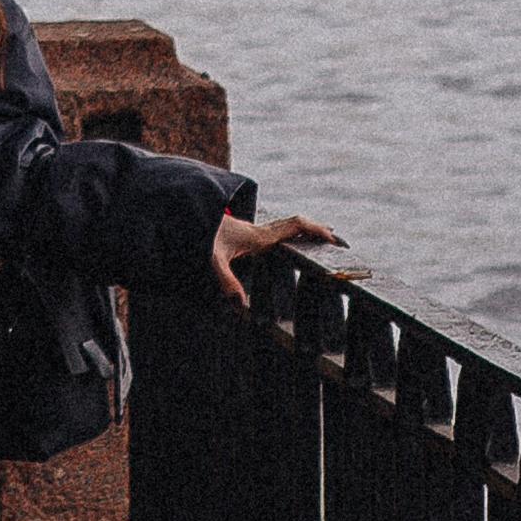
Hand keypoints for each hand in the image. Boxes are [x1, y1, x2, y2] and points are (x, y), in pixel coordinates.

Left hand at [210, 210, 341, 307]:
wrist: (184, 217)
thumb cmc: (199, 235)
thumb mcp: (212, 259)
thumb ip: (225, 279)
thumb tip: (239, 303)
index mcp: (258, 236)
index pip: (293, 226)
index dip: (315, 230)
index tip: (333, 237)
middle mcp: (258, 231)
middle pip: (294, 226)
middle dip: (316, 232)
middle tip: (336, 242)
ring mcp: (251, 231)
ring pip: (284, 228)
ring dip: (303, 233)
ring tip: (320, 242)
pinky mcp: (243, 235)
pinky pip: (273, 232)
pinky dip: (287, 236)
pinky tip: (288, 245)